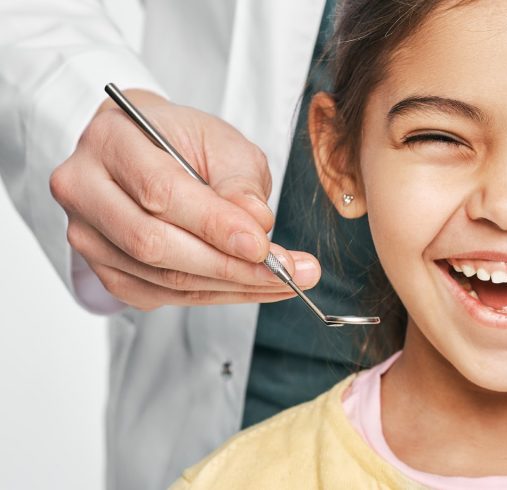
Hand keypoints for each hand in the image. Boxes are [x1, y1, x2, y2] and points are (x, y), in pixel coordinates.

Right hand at [50, 90, 320, 309]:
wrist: (145, 150)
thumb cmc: (181, 140)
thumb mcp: (220, 141)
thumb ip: (239, 180)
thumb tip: (257, 223)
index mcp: (110, 141)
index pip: (160, 192)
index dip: (214, 224)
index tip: (262, 244)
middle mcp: (85, 190)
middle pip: (153, 243)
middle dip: (228, 265)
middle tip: (286, 271)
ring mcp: (88, 235)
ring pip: (159, 276)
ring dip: (230, 286)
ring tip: (284, 281)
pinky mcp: (104, 269)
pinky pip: (161, 295)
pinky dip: (214, 295)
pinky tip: (253, 287)